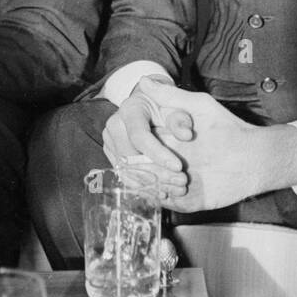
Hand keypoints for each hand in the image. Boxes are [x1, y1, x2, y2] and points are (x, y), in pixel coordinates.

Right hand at [102, 76, 191, 199]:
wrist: (164, 114)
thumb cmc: (178, 108)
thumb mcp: (186, 104)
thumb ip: (181, 109)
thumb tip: (180, 126)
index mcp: (131, 108)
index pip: (139, 135)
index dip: (158, 153)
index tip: (178, 166)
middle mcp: (115, 125)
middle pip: (130, 157)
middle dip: (157, 172)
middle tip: (181, 181)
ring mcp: (111, 143)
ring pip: (127, 171)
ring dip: (152, 183)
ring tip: (176, 189)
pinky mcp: (114, 158)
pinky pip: (125, 178)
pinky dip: (144, 188)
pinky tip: (164, 192)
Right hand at [136, 82, 267, 213]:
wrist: (253, 158)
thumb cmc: (228, 129)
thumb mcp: (199, 107)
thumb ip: (170, 96)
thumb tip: (143, 81)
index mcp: (162, 137)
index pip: (138, 141)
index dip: (148, 144)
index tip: (172, 142)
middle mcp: (163, 158)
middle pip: (138, 165)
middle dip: (152, 166)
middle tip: (178, 165)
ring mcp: (171, 179)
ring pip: (147, 184)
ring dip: (160, 181)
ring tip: (184, 178)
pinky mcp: (183, 200)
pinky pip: (162, 202)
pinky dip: (167, 196)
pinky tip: (185, 189)